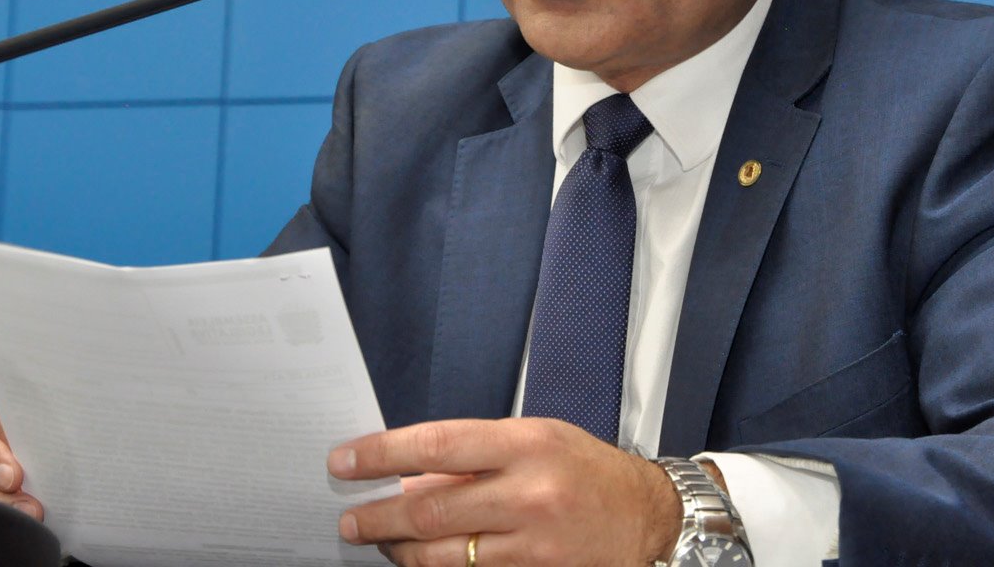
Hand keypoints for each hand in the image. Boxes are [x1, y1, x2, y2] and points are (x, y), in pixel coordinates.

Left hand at [328, 417, 679, 566]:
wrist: (647, 516)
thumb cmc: (587, 470)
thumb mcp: (535, 439)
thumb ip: (474, 455)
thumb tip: (408, 476)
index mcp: (527, 444)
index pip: (437, 445)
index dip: (382, 454)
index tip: (346, 462)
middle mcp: (530, 494)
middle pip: (431, 510)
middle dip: (379, 517)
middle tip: (349, 519)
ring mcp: (534, 545)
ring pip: (444, 557)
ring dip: (402, 551)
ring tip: (382, 542)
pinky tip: (423, 562)